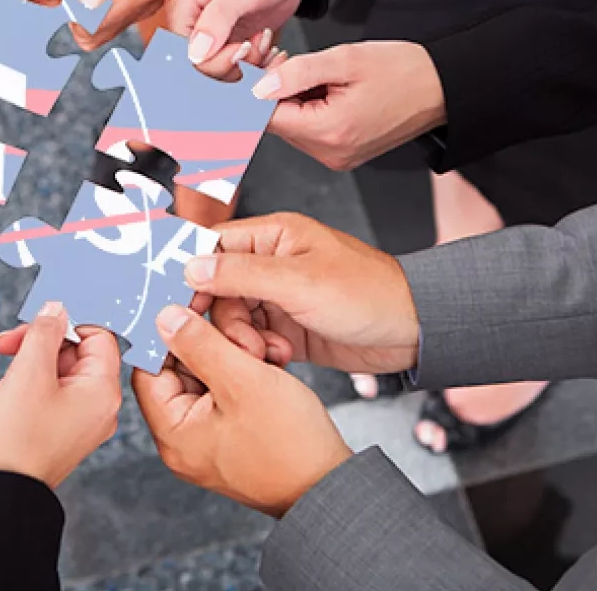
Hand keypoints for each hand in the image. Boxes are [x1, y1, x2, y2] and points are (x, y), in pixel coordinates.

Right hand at [0, 303, 121, 487]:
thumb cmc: (15, 439)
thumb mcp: (28, 372)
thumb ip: (45, 333)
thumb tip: (58, 308)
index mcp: (103, 392)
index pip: (99, 336)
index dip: (67, 322)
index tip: (38, 320)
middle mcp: (100, 408)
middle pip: (80, 352)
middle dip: (44, 340)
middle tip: (10, 340)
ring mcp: (82, 421)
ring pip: (64, 371)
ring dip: (34, 357)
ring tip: (6, 359)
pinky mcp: (63, 431)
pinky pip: (56, 393)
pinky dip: (34, 380)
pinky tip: (12, 383)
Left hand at [132, 306, 350, 517]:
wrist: (332, 485)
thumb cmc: (290, 444)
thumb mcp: (242, 381)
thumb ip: (200, 344)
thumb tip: (164, 319)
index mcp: (174, 434)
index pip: (149, 371)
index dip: (165, 335)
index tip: (185, 308)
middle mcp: (185, 442)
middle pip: (181, 374)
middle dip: (212, 346)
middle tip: (242, 335)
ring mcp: (210, 442)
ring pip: (209, 380)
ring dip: (235, 357)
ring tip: (265, 353)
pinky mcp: (234, 439)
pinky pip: (229, 396)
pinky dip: (247, 376)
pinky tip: (272, 365)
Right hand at [168, 0, 304, 75]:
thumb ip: (219, 17)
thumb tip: (196, 52)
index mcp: (185, 10)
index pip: (185, 55)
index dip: (215, 60)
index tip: (243, 45)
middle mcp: (193, 28)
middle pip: (203, 70)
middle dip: (236, 63)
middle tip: (257, 40)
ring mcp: (210, 41)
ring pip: (222, 75)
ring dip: (250, 64)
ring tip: (264, 39)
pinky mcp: (228, 49)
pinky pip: (237, 72)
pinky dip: (257, 66)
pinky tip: (268, 48)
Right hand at [182, 212, 420, 374]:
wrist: (413, 332)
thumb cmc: (371, 294)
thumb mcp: (300, 282)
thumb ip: (242, 273)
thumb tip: (192, 267)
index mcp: (273, 236)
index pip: (212, 247)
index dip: (192, 276)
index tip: (183, 305)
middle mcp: (272, 263)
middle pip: (217, 289)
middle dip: (225, 320)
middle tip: (244, 341)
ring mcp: (279, 296)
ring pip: (233, 318)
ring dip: (244, 340)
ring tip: (269, 352)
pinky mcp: (287, 327)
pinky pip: (253, 339)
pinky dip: (259, 352)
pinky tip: (278, 359)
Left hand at [252, 42, 446, 170]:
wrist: (441, 88)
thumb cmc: (403, 70)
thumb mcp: (345, 59)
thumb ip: (296, 72)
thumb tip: (257, 86)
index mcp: (329, 132)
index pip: (266, 117)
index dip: (254, 88)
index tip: (257, 63)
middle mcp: (330, 153)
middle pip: (277, 123)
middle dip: (272, 90)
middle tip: (282, 57)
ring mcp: (337, 157)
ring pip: (292, 126)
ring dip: (289, 98)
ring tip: (309, 70)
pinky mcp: (343, 154)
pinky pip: (310, 131)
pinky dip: (307, 108)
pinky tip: (321, 87)